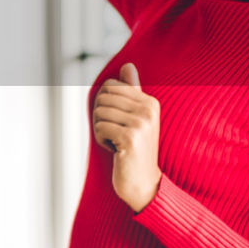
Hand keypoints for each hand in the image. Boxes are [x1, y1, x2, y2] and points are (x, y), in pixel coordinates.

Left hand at [92, 63, 161, 211]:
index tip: (118, 122)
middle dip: (100, 117)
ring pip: (98, 113)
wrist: (143, 182)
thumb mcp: (134, 117)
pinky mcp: (130, 138)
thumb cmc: (134, 148)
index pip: (109, 86)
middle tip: (115, 134)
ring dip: (101, 130)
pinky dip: (101, 140)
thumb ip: (131, 91)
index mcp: (150, 102)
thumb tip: (127, 65)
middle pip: (101, 98)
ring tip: (117, 143)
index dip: (105, 105)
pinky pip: (99, 128)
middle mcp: (149, 110)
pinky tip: (116, 150)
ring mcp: (141, 124)